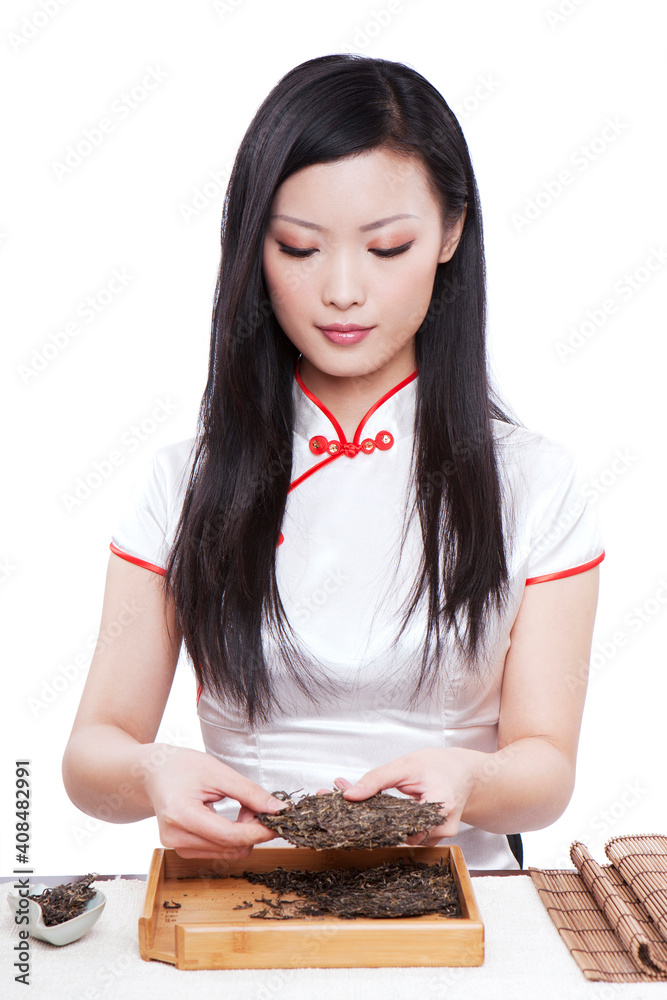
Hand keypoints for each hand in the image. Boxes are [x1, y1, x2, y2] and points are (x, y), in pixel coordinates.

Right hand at [143, 747, 288, 858]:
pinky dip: (232, 838)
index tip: (278, 821)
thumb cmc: (182, 767)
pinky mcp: (182, 850)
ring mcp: (177, 847)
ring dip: (243, 834)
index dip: (259, 831)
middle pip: (230, 846)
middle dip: (252, 830)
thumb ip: (249, 792)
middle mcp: (176, 837)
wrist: (155, 772)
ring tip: (241, 808)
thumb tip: (277, 809)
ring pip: (227, 852)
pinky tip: (230, 819)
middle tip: (257, 805)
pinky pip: (218, 851)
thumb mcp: (219, 772)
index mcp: (182, 815)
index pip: (230, 836)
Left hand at [317, 748, 478, 844]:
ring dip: (370, 821)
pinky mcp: (428, 840)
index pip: (395, 824)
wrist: (466, 775)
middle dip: (360, 819)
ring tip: (342, 800)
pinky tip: (364, 809)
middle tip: (331, 801)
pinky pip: (402, 834)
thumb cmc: (440, 766)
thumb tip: (349, 794)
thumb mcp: (406, 765)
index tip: (340, 812)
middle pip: (392, 833)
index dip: (365, 820)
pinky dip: (383, 822)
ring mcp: (436, 839)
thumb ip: (377, 779)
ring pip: (395, 835)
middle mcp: (439, 830)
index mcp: (437, 809)